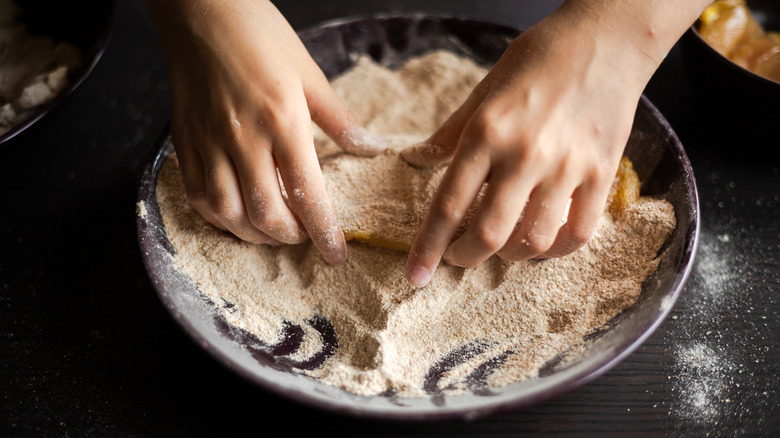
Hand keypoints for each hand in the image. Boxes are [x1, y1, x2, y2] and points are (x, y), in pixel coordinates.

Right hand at [147, 0, 383, 263]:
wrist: (199, 8)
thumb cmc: (259, 33)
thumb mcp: (309, 72)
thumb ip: (340, 118)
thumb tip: (371, 149)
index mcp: (282, 120)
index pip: (307, 193)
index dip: (324, 231)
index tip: (337, 254)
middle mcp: (243, 138)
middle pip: (266, 213)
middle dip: (291, 237)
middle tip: (306, 237)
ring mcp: (208, 142)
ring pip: (228, 212)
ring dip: (255, 234)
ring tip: (274, 233)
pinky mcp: (184, 141)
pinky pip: (196, 195)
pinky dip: (219, 217)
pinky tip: (236, 217)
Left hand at [401, 1, 670, 286]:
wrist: (606, 39)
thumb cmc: (539, 58)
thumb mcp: (484, 89)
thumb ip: (451, 132)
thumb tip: (416, 160)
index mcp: (488, 132)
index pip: (449, 205)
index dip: (428, 248)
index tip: (415, 276)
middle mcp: (525, 155)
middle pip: (490, 234)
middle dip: (466, 257)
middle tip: (458, 257)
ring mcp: (567, 167)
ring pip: (534, 241)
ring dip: (510, 256)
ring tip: (501, 245)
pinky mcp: (601, 173)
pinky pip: (578, 233)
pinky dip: (556, 249)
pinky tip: (543, 241)